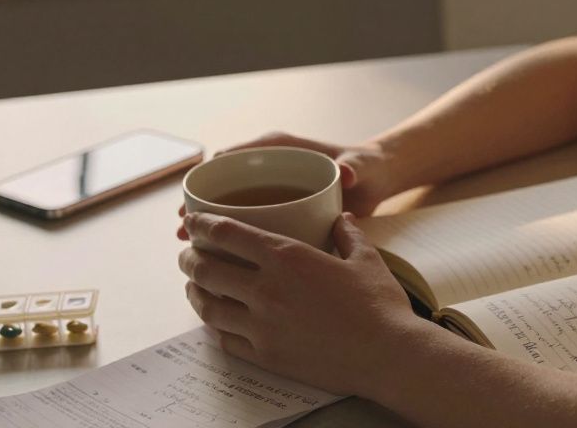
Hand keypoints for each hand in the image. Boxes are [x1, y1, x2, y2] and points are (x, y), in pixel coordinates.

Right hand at [177, 131, 397, 240]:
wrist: (377, 180)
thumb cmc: (366, 166)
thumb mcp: (360, 165)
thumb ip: (355, 167)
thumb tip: (348, 171)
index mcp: (281, 149)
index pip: (235, 156)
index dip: (210, 177)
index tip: (194, 199)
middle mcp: (269, 168)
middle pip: (224, 183)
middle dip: (202, 205)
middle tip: (183, 230)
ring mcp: (270, 190)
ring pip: (231, 205)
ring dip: (210, 224)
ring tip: (190, 247)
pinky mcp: (276, 210)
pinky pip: (247, 221)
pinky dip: (231, 237)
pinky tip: (218, 260)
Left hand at [178, 211, 421, 396]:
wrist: (388, 354)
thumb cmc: (380, 304)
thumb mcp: (367, 259)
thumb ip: (348, 235)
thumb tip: (341, 220)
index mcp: (288, 257)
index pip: (227, 234)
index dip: (202, 225)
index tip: (194, 222)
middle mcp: (266, 289)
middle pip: (206, 269)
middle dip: (189, 259)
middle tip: (188, 255)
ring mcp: (261, 326)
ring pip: (208, 306)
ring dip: (194, 292)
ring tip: (195, 286)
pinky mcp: (265, 356)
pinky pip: (225, 339)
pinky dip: (215, 326)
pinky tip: (219, 320)